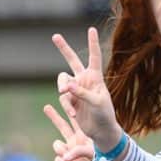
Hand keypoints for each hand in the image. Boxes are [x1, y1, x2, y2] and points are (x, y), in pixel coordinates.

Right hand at [42, 103, 108, 160]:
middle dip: (54, 116)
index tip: (63, 97)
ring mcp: (70, 151)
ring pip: (57, 145)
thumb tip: (67, 155)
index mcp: (84, 134)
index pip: (74, 119)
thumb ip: (80, 153)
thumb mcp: (93, 156)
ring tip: (69, 158)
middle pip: (62, 125)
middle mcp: (75, 140)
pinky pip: (58, 159)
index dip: (67, 108)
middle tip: (46, 107)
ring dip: (61, 149)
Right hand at [53, 27, 121, 149]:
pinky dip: (67, 105)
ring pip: (62, 82)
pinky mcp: (70, 100)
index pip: (94, 57)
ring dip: (64, 89)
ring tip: (68, 98)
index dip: (92, 43)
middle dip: (63, 48)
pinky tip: (74, 114)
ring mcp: (76, 90)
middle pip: (71, 61)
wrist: (101, 131)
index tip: (91, 29)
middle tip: (55, 36)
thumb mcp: (97, 103)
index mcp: (96, 77)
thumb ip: (82, 93)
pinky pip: (63, 98)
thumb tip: (67, 86)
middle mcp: (85, 80)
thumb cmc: (105, 115)